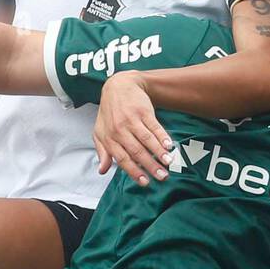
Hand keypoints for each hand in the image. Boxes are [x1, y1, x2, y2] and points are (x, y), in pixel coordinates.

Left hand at [92, 71, 172, 187]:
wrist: (119, 86)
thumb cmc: (109, 112)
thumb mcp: (100, 131)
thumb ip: (102, 152)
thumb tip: (102, 171)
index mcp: (109, 138)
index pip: (122, 158)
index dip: (134, 171)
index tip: (145, 182)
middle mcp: (120, 130)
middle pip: (137, 151)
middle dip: (150, 165)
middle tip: (162, 177)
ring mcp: (132, 119)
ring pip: (147, 139)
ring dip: (159, 152)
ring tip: (169, 163)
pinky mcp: (143, 111)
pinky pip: (154, 125)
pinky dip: (162, 136)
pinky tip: (169, 145)